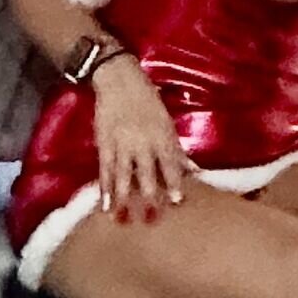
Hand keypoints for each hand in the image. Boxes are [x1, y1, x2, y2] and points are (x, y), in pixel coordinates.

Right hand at [92, 58, 194, 225]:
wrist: (119, 80)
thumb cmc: (148, 99)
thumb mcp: (166, 121)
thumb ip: (177, 149)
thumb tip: (193, 170)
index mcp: (161, 134)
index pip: (170, 162)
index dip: (174, 182)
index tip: (178, 201)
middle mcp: (142, 141)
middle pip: (146, 172)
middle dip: (149, 195)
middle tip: (152, 217)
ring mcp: (122, 143)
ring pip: (123, 174)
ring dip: (124, 197)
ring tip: (125, 218)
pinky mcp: (104, 143)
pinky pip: (105, 169)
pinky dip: (104, 187)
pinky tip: (105, 204)